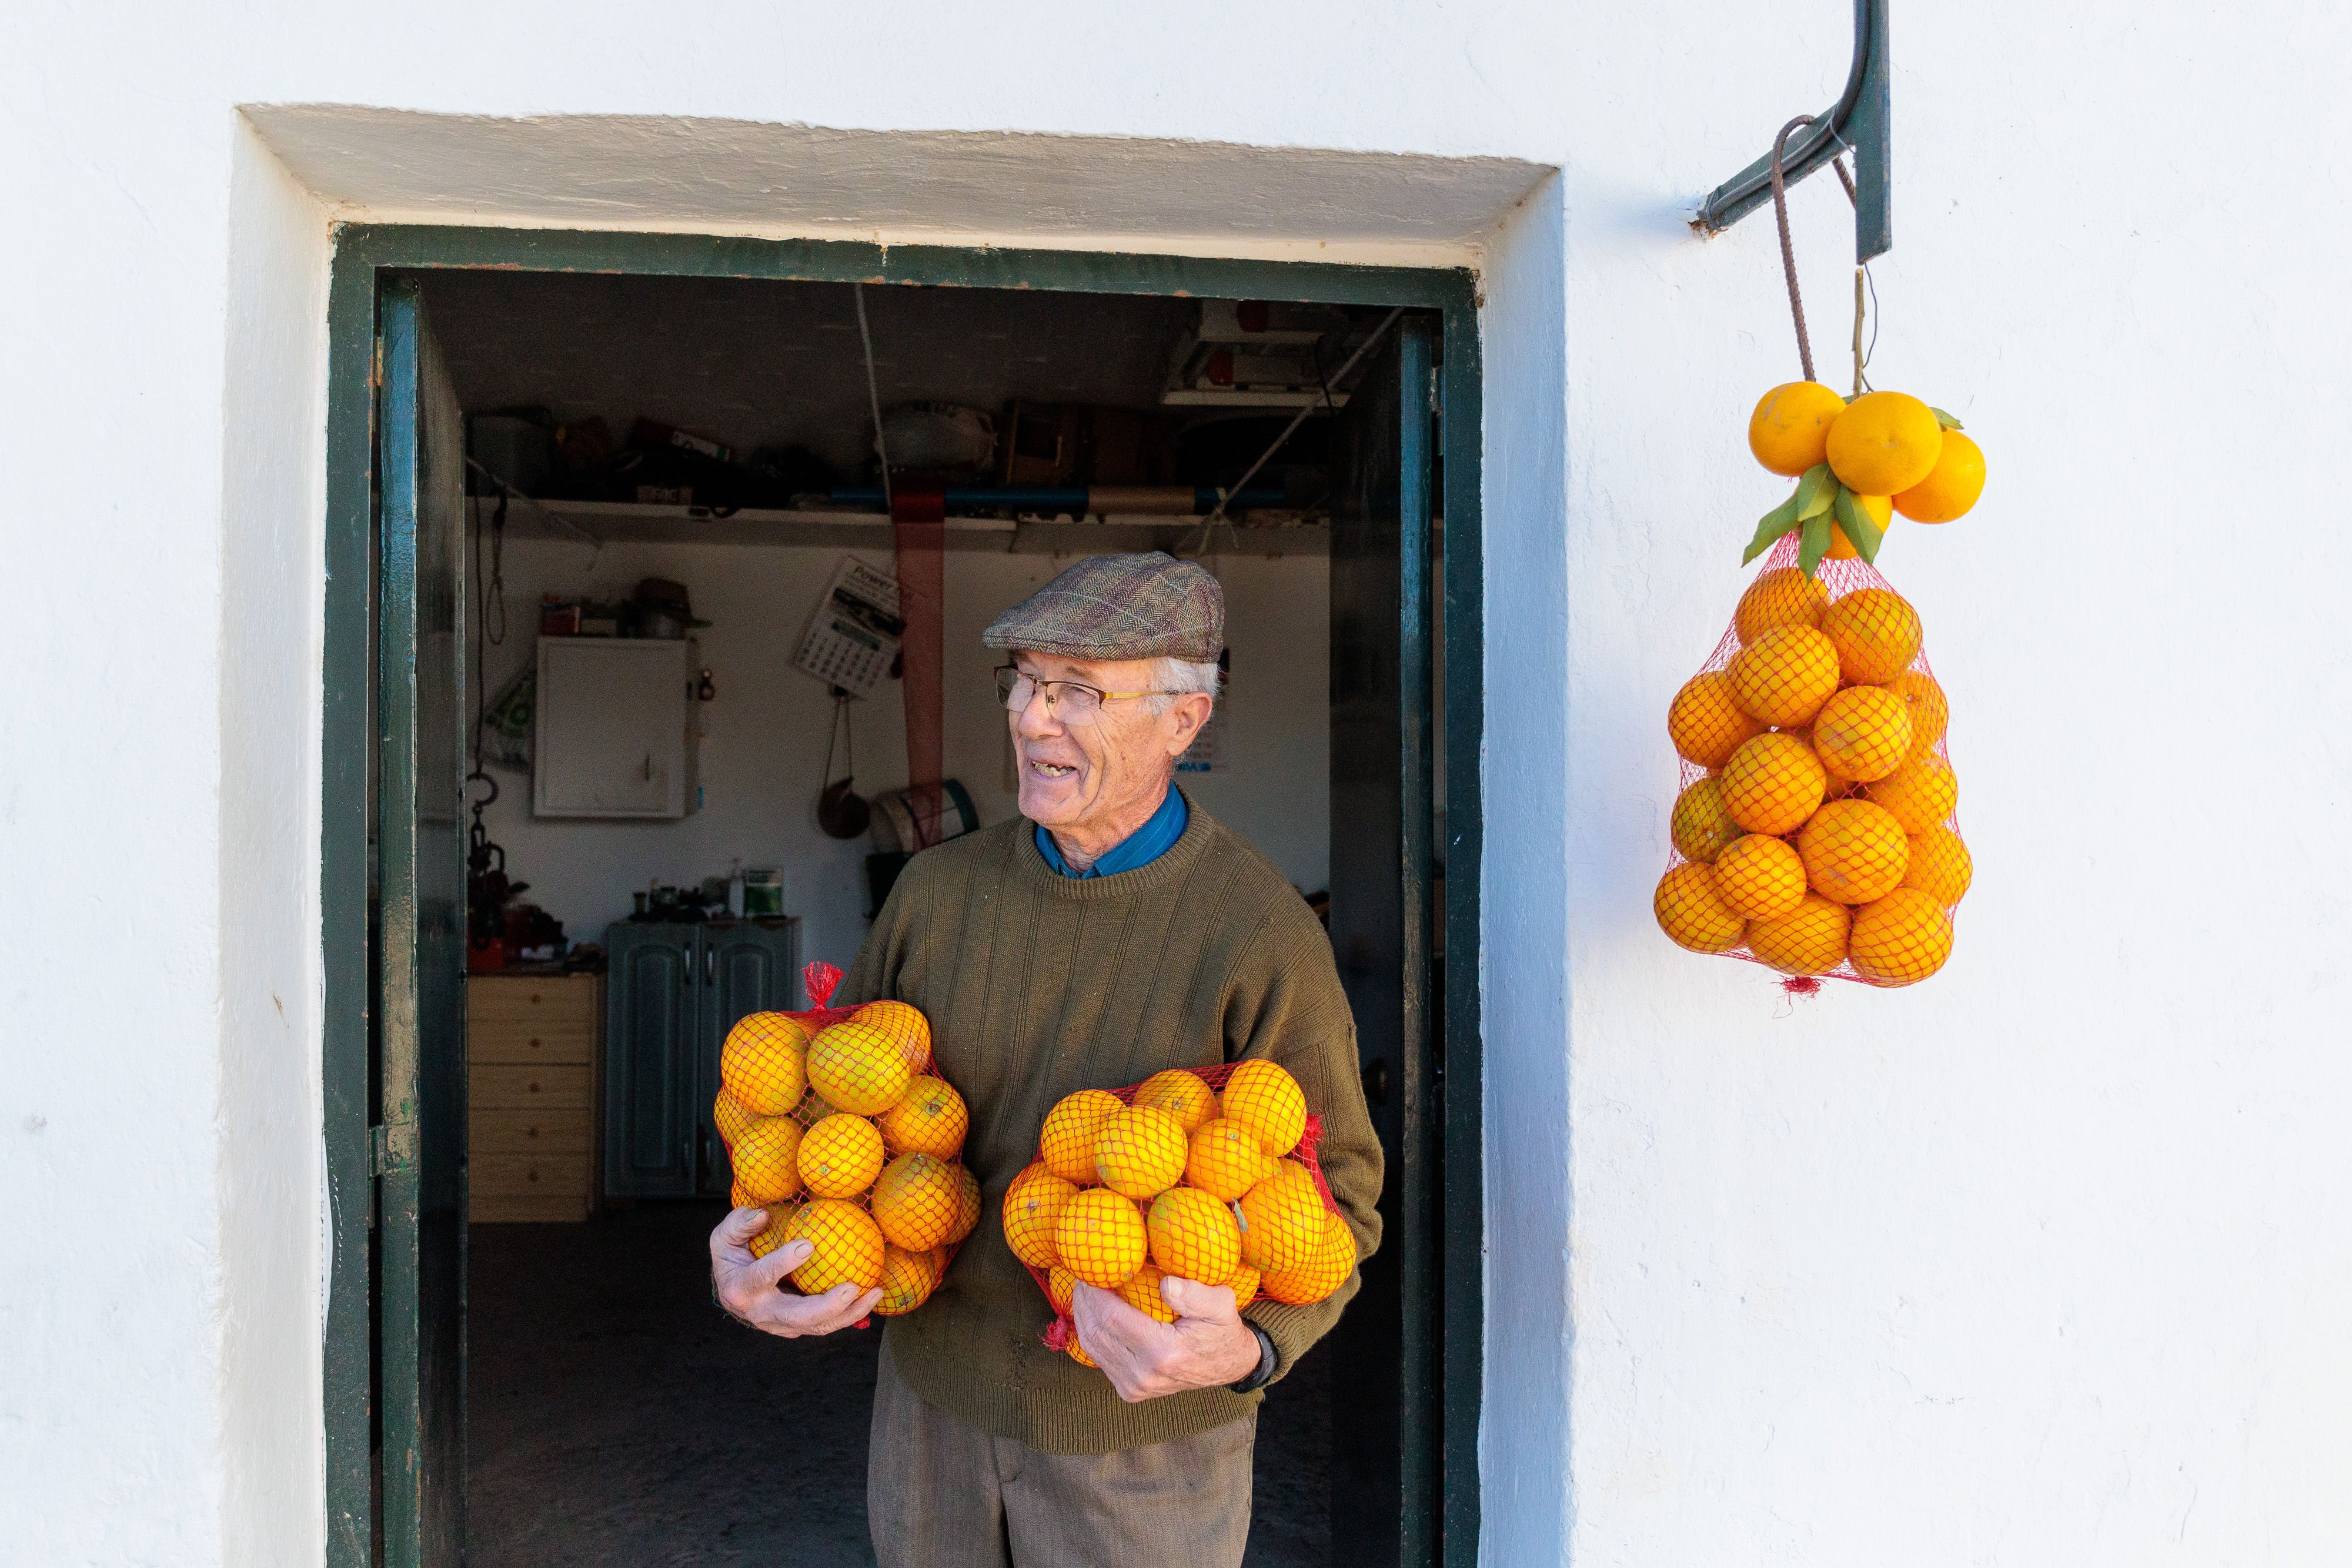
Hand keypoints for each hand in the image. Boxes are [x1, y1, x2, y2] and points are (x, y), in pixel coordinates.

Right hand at [709, 1207, 881, 1336]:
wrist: (732, 1292)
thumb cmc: (732, 1257)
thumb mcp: (725, 1236)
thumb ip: (740, 1223)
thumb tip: (763, 1215)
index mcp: (741, 1288)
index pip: (762, 1276)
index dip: (783, 1263)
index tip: (807, 1245)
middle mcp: (762, 1312)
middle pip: (798, 1316)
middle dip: (827, 1306)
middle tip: (853, 1287)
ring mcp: (781, 1325)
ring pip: (818, 1326)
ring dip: (850, 1313)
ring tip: (875, 1292)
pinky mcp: (798, 1328)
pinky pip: (827, 1324)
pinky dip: (851, 1313)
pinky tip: (872, 1295)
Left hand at [1070, 1275, 1262, 1402]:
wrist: (1227, 1365)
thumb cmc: (1222, 1329)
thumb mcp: (1221, 1304)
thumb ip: (1195, 1294)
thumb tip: (1165, 1283)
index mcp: (1163, 1353)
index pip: (1112, 1317)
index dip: (1095, 1291)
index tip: (1092, 1267)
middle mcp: (1143, 1375)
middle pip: (1096, 1331)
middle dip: (1084, 1299)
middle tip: (1082, 1272)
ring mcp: (1134, 1386)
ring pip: (1091, 1346)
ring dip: (1082, 1314)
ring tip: (1084, 1287)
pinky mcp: (1129, 1390)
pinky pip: (1098, 1357)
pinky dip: (1090, 1331)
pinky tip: (1092, 1310)